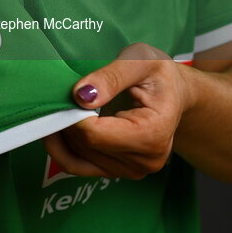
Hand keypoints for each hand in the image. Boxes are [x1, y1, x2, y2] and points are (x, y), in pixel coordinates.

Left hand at [43, 42, 194, 179]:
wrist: (174, 93)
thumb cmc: (159, 75)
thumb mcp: (140, 61)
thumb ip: (111, 77)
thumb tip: (81, 96)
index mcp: (153, 134)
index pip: (97, 134)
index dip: (73, 115)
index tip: (63, 94)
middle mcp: (145, 161)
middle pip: (87, 146)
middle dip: (67, 121)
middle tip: (58, 95)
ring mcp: (133, 170)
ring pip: (80, 157)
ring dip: (63, 134)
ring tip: (59, 107)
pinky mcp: (120, 171)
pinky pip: (81, 167)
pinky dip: (63, 149)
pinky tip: (57, 128)